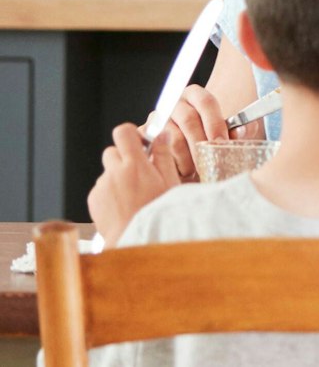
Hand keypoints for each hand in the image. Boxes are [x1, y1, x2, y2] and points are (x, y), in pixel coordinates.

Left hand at [89, 124, 181, 246]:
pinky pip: (101, 188)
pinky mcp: (94, 199)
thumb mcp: (170, 182)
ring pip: (108, 172)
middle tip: (139, 173)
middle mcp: (114, 172)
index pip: (124, 133)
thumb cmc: (157, 213)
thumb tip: (162, 135)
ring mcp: (102, 186)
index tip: (140, 143)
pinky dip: (110, 192)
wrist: (136, 240)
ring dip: (118, 177)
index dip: (131, 134)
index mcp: (134, 165)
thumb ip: (163, 156)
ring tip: (133, 195)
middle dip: (125, 158)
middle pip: (113, 152)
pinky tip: (123, 205)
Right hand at [150, 85, 254, 181]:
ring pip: (173, 138)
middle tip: (210, 163)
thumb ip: (240, 131)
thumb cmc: (210, 139)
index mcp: (196, 95)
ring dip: (188, 158)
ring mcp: (157, 118)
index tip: (222, 142)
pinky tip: (180, 172)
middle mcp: (174, 102)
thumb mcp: (228, 134)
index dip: (215, 123)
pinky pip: (157, 150)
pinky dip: (171, 164)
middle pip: (189, 120)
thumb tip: (240, 131)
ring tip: (196, 170)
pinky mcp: (144, 134)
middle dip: (202, 145)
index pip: (206, 102)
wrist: (186, 152)